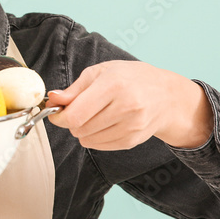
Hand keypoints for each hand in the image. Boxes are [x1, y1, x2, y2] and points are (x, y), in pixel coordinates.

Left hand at [46, 60, 212, 150]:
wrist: (166, 96)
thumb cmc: (131, 79)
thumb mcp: (102, 72)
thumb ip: (75, 88)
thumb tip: (53, 99)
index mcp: (114, 85)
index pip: (76, 114)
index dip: (59, 116)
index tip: (56, 112)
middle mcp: (125, 107)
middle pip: (79, 128)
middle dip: (71, 121)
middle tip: (77, 110)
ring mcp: (131, 126)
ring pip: (87, 139)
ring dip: (82, 130)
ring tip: (93, 115)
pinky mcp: (132, 140)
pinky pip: (99, 146)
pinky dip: (94, 137)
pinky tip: (103, 124)